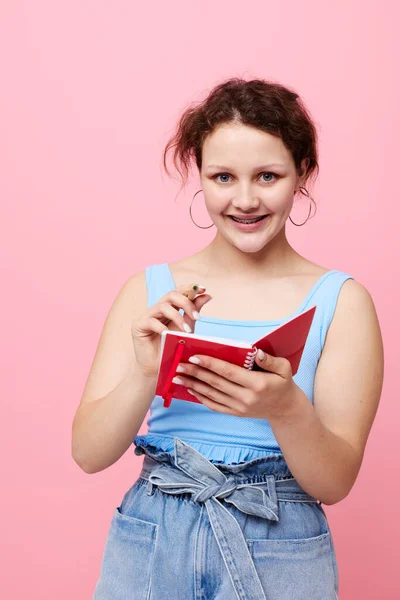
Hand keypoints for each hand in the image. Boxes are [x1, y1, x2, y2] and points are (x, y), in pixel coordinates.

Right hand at [132, 284, 211, 377]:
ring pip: (162, 306)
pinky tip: (169, 336)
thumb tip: (208, 295)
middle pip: (171, 294)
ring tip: (187, 332)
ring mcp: (146, 316)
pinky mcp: (138, 325)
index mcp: (170, 308)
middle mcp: (157, 309)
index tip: (204, 289)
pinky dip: (163, 328)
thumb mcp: (187, 329)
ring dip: (177, 318)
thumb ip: (194, 312)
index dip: (190, 288)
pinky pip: (151, 321)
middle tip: (198, 317)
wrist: (159, 369)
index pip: (179, 292)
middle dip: (186, 303)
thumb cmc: (172, 349)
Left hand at [172, 349, 296, 419]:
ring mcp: (239, 407)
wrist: (285, 409)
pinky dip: (201, 398)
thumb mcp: (284, 368)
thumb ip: (270, 360)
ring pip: (212, 395)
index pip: (228, 372)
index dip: (210, 364)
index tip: (194, 357)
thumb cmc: (283, 383)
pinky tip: (190, 390)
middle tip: (178, 365)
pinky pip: (215, 406)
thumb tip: (256, 352)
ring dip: (193, 386)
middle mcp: (246, 397)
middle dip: (195, 373)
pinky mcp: (235, 413)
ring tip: (178, 377)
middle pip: (216, 383)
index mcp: (257, 384)